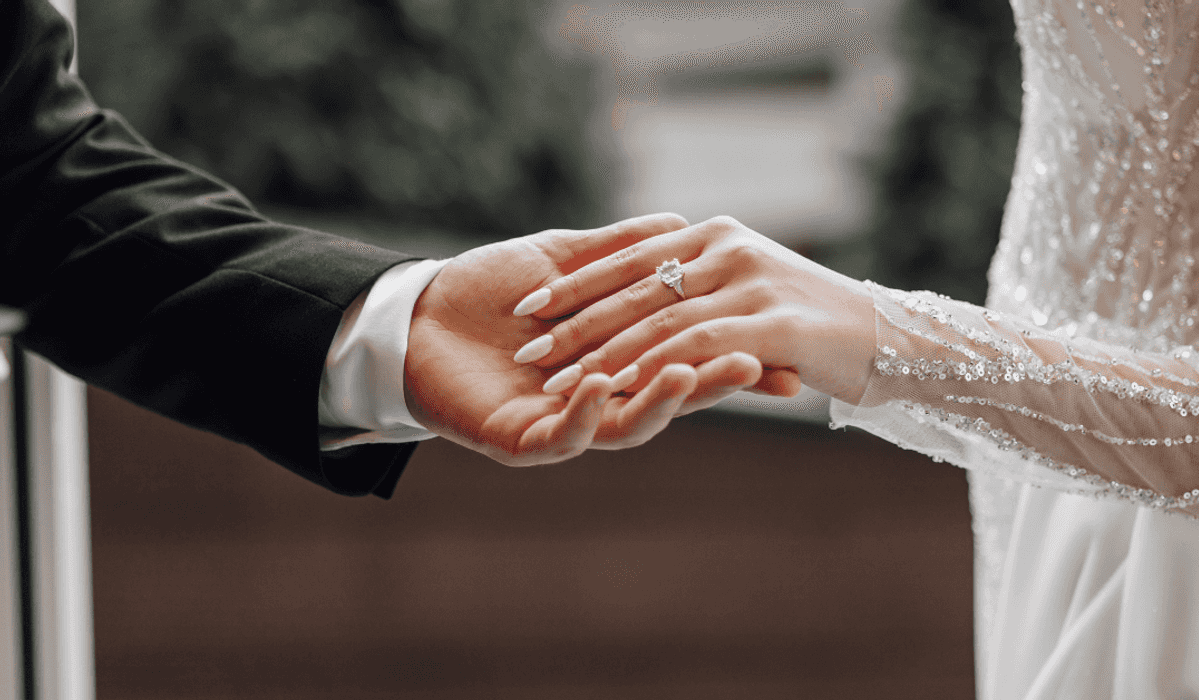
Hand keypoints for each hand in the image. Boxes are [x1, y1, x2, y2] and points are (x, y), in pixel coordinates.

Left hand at [403, 213, 768, 465]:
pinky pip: (564, 434)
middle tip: (758, 368)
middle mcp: (600, 396)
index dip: (730, 353)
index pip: (686, 353)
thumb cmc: (488, 288)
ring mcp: (565, 422)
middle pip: (668, 392)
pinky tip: (600, 384)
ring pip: (625, 421)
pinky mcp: (524, 443)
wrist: (413, 316)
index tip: (783, 345)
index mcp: (618, 359)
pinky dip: (584, 410)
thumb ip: (619, 250)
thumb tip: (680, 224)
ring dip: (656, 401)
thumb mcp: (562, 256)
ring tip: (689, 377)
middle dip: (712, 382)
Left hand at [509, 215, 877, 404]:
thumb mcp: (751, 290)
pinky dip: (652, 368)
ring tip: (553, 375)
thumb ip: (703, 284)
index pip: (631, 258)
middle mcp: (729, 250)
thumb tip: (646, 296)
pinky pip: (698, 346)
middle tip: (525, 346)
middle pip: (634, 287)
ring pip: (659, 318)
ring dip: (602, 350)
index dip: (577, 282)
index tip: (528, 303)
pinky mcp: (773, 325)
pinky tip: (614, 389)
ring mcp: (752, 284)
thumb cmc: (818, 319)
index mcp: (716, 237)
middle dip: (575, 319)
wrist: (897, 337)